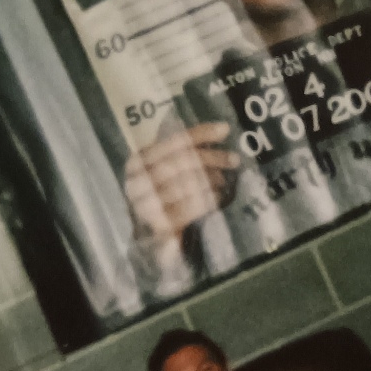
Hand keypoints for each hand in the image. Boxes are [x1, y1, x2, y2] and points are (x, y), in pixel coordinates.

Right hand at [125, 122, 239, 244]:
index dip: (201, 134)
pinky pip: (187, 209)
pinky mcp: (156, 227)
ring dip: (210, 180)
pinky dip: (205, 202)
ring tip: (225, 180)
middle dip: (211, 159)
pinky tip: (218, 198)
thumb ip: (185, 152)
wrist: (145, 241)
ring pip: (186, 184)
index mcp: (138, 161)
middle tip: (233, 160)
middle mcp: (137, 181)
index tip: (225, 130)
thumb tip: (222, 129)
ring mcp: (144, 205)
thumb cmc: (159, 198)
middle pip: (181, 162)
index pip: (174, 142)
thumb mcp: (166, 172)